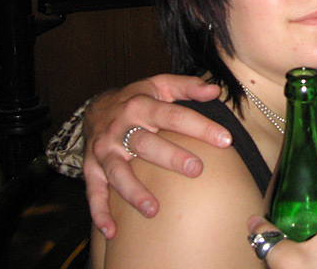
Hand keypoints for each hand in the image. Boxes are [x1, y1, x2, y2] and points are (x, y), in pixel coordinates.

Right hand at [85, 75, 228, 238]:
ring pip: (118, 171)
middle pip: (146, 143)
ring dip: (134, 191)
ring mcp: (104, 150)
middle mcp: (120, 128)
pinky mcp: (91, 169)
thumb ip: (188, 87)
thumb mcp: (160, 85)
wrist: (96, 108)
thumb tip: (215, 90)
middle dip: (171, 157)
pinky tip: (112, 230)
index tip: (225, 140)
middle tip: (196, 169)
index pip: (173, 115)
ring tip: (154, 209)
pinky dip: (99, 212)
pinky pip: (94, 192)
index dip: (200, 126)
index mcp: (140, 105)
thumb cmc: (138, 99)